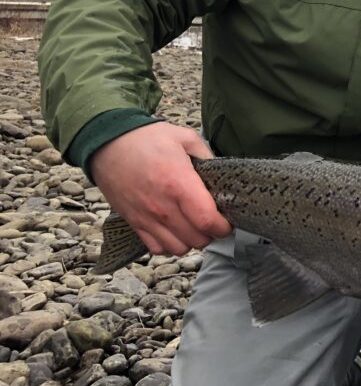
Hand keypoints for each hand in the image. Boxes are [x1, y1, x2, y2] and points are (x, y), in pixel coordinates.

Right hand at [90, 122, 232, 256]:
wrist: (108, 144)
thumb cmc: (147, 139)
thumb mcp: (185, 137)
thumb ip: (207, 155)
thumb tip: (221, 173)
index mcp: (179, 184)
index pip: (207, 221)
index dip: (223, 226)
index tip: (228, 220)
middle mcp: (163, 206)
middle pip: (197, 239)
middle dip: (212, 233)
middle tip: (214, 221)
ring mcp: (147, 217)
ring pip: (179, 248)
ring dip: (192, 241)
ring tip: (195, 226)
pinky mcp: (134, 222)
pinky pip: (157, 248)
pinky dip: (170, 245)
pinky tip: (175, 230)